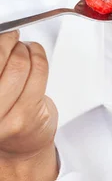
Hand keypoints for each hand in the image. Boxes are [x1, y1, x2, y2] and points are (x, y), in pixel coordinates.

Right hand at [0, 31, 57, 180]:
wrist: (21, 148)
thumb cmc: (4, 113)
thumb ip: (0, 64)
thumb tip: (5, 34)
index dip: (1, 40)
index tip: (6, 32)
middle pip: (0, 58)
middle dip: (9, 42)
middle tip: (13, 37)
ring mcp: (3, 114)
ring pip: (20, 64)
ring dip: (26, 50)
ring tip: (25, 50)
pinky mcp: (26, 114)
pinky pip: (38, 71)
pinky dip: (38, 56)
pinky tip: (35, 55)